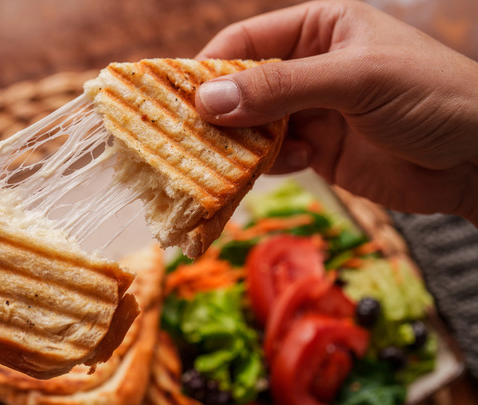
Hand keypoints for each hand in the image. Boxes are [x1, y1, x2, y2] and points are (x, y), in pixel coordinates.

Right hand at [195, 0, 477, 223]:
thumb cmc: (431, 96)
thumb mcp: (356, 79)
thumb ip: (282, 89)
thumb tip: (209, 101)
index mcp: (320, 29)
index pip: (247, 40)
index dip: (210, 66)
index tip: (178, 97)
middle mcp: (308, 68)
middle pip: (242, 86)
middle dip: (219, 110)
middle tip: (185, 136)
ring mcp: (311, 111)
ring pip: (252, 125)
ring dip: (237, 143)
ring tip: (221, 159)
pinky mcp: (318, 151)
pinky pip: (273, 156)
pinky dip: (263, 165)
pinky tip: (273, 169)